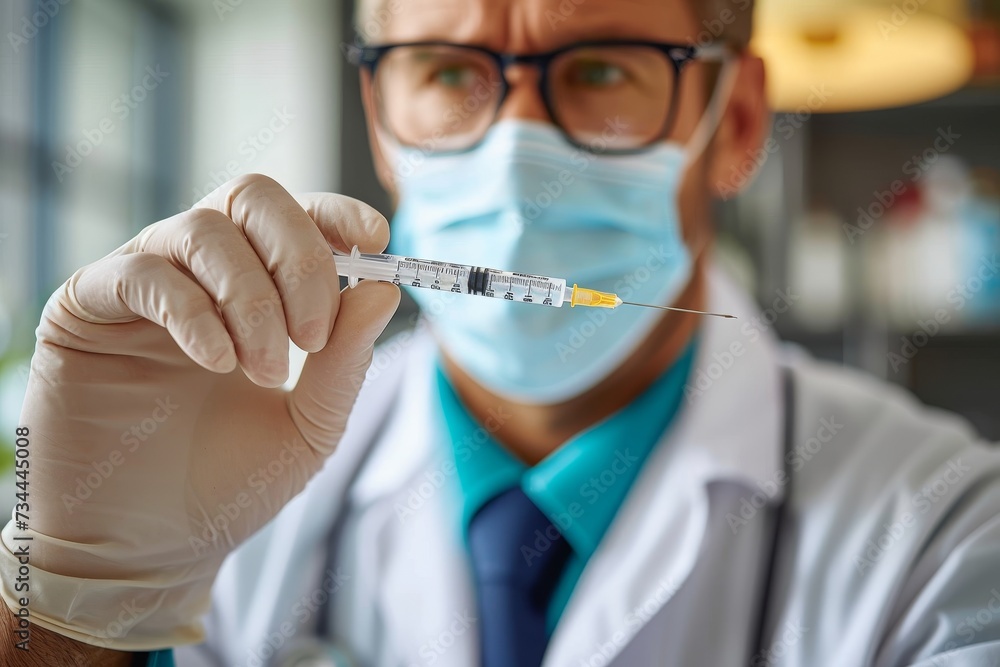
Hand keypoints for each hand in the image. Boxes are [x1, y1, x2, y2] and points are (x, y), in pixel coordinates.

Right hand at [0, 174, 399, 651]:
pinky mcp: (88, 309)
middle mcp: (201, 272)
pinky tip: (216, 364)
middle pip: (253, 197)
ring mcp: (144, 284)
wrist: (153, 550)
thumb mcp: (311, 425)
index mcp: (258, 288)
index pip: (297, 216)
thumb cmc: (231, 485)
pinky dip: (194, 313)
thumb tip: (384, 287)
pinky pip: (143, 274)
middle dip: (300, 257)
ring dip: (251, 300)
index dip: (337, 214)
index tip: (373, 242)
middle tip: (312, 334)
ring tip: (263, 370)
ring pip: (204, 230)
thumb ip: (347, 359)